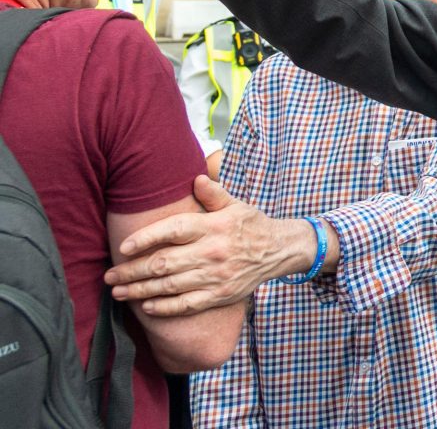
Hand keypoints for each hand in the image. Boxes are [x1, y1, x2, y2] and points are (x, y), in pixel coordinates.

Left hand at [105, 174, 309, 315]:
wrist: (279, 250)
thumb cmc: (250, 225)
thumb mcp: (235, 204)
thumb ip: (213, 193)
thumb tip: (195, 177)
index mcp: (213, 226)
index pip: (174, 230)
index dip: (146, 237)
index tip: (123, 246)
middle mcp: (212, 251)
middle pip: (163, 263)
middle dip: (131, 270)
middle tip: (109, 275)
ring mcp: (215, 276)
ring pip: (169, 286)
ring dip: (139, 290)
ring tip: (117, 292)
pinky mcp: (219, 295)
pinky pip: (185, 305)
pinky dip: (163, 307)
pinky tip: (145, 306)